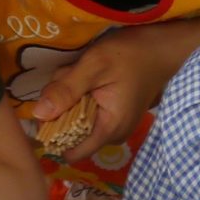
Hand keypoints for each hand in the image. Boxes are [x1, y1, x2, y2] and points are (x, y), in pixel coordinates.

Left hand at [29, 21, 199, 164]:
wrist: (161, 46)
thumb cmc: (131, 54)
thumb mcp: (93, 65)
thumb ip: (65, 90)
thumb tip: (37, 115)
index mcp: (109, 129)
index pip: (72, 153)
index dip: (52, 137)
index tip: (44, 114)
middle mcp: (113, 135)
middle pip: (71, 133)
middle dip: (62, 109)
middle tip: (69, 79)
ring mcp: (115, 126)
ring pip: (77, 121)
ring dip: (70, 99)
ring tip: (80, 74)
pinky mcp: (115, 116)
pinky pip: (87, 113)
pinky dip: (81, 96)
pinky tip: (88, 79)